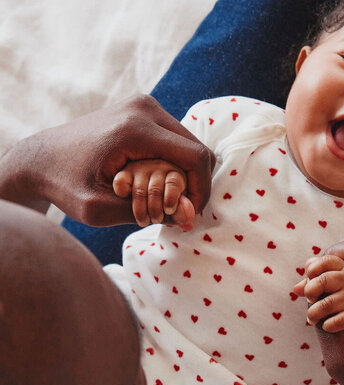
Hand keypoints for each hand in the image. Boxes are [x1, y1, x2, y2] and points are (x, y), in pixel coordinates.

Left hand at [0, 95, 214, 225]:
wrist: (40, 158)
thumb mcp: (101, 210)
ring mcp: (143, 105)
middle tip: (185, 210)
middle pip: (197, 148)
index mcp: (136, 129)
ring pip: (189, 143)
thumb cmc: (65, 186)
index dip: (202, 190)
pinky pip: (175, 138)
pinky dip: (177, 163)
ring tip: (174, 199)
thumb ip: (147, 213)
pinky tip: (164, 183)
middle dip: (197, 183)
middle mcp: (144, 109)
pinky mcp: (141, 109)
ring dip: (188, 173)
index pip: (196, 157)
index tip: (191, 213)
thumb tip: (191, 218)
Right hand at [113, 159, 194, 230]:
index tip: (168, 211)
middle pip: (156, 191)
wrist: (147, 198)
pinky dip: (122, 192)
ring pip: (139, 191)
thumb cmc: (167, 204)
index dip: (171, 199)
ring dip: (141, 210)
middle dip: (155, 210)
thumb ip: (182, 215)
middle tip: (155, 220)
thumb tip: (188, 221)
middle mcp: (158, 168)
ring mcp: (140, 169)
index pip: (174, 183)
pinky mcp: (124, 173)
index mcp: (176, 175)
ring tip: (143, 221)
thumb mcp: (177, 209)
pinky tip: (126, 200)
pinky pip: (121, 182)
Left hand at [293, 254, 343, 332]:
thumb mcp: (332, 285)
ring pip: (325, 305)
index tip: (309, 279)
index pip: (327, 260)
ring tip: (312, 319)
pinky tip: (328, 326)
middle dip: (310, 291)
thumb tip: (295, 289)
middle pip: (322, 280)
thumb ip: (313, 282)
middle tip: (310, 299)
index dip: (312, 269)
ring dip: (313, 314)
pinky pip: (334, 322)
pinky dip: (327, 326)